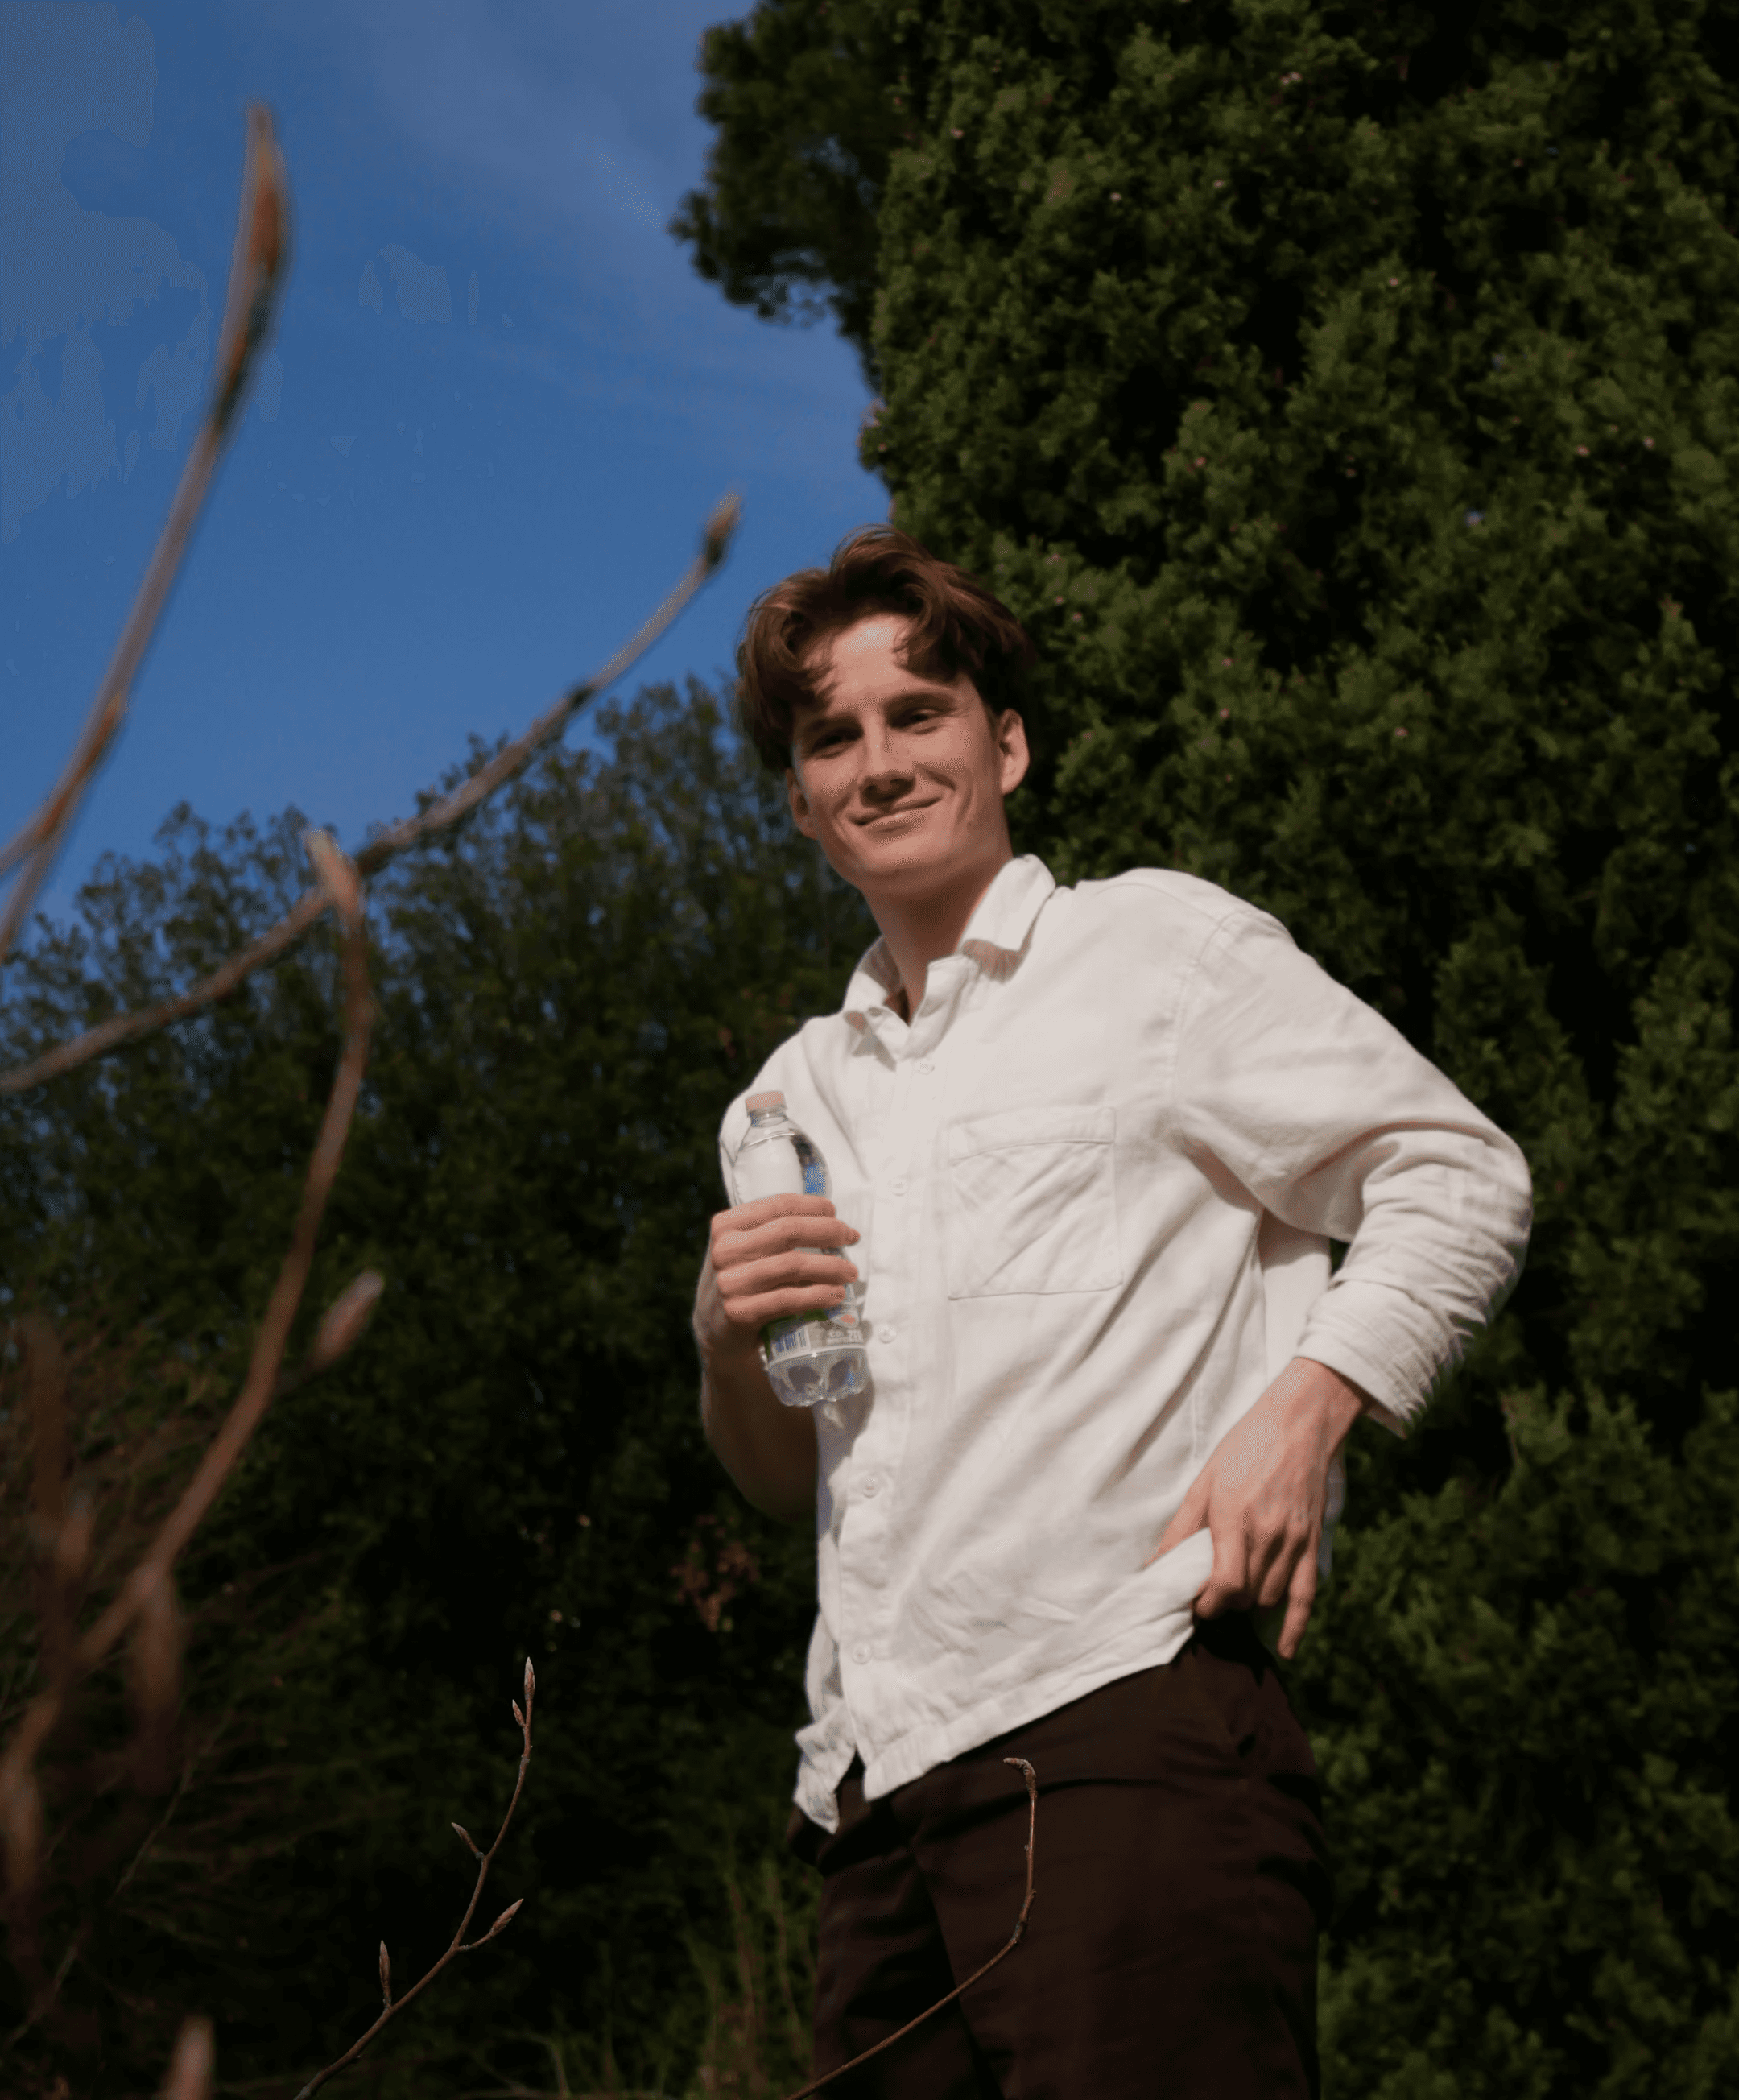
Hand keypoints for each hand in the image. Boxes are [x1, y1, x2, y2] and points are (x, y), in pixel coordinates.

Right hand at [693, 1194, 860, 1367]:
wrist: (715, 1331)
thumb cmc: (741, 1281)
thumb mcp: (743, 1249)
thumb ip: (770, 1231)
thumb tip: (830, 1220)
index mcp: (725, 1225)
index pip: (777, 1205)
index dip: (813, 1206)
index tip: (836, 1213)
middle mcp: (724, 1250)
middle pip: (789, 1230)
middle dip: (829, 1231)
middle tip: (851, 1238)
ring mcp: (730, 1282)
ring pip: (793, 1265)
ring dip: (831, 1266)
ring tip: (850, 1272)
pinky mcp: (739, 1312)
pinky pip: (788, 1299)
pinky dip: (818, 1295)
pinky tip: (836, 1295)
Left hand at [1148, 1357, 1366, 1658]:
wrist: (1298, 1424)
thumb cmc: (1244, 1448)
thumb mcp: (1204, 1483)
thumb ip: (1180, 1530)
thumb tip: (1154, 1567)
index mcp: (1235, 1519)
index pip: (1224, 1585)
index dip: (1206, 1604)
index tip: (1193, 1602)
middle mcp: (1267, 1535)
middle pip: (1245, 1596)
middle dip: (1224, 1603)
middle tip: (1209, 1594)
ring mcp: (1294, 1541)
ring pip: (1270, 1598)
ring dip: (1249, 1604)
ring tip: (1234, 1595)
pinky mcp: (1312, 1543)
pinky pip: (1306, 1595)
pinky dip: (1295, 1626)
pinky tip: (1283, 1648)